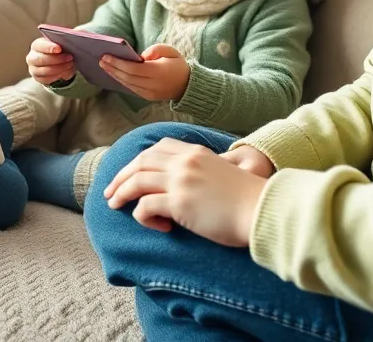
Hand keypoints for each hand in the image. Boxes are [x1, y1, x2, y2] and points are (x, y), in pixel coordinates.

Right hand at [27, 37, 75, 84]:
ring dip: (59, 68)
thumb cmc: (60, 49)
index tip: (59, 48)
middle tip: (70, 57)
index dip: (49, 47)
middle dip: (56, 59)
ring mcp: (34, 69)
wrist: (58, 62)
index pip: (39, 45)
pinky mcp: (38, 78)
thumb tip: (78, 32)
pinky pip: (47, 79)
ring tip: (70, 64)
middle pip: (40, 59)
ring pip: (44, 71)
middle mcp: (32, 57)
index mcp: (37, 45)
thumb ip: (68, 36)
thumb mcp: (63, 42)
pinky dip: (57, 76)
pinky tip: (64, 72)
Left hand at [100, 43, 189, 101]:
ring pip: (127, 84)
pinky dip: (121, 81)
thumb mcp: (170, 51)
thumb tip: (139, 57)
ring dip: (114, 75)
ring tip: (104, 66)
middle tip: (101, 60)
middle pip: (127, 77)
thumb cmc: (178, 64)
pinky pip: (131, 89)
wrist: (188, 85)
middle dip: (112, 68)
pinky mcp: (148, 97)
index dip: (118, 63)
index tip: (106, 56)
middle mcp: (152, 85)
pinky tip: (114, 74)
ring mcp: (150, 93)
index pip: (132, 69)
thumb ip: (155, 50)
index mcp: (158, 72)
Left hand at [102, 137, 266, 246]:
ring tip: (115, 206)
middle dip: (121, 176)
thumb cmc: (248, 199)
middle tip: (110, 191)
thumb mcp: (223, 174)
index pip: (159, 147)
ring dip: (121, 194)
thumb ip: (201, 173)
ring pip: (136, 182)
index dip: (140, 159)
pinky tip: (157, 226)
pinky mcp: (178, 203)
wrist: (262, 210)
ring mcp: (180, 180)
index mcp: (196, 152)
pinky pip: (145, 206)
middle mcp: (185, 162)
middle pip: (140, 161)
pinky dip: (143, 216)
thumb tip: (183, 187)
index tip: (131, 171)